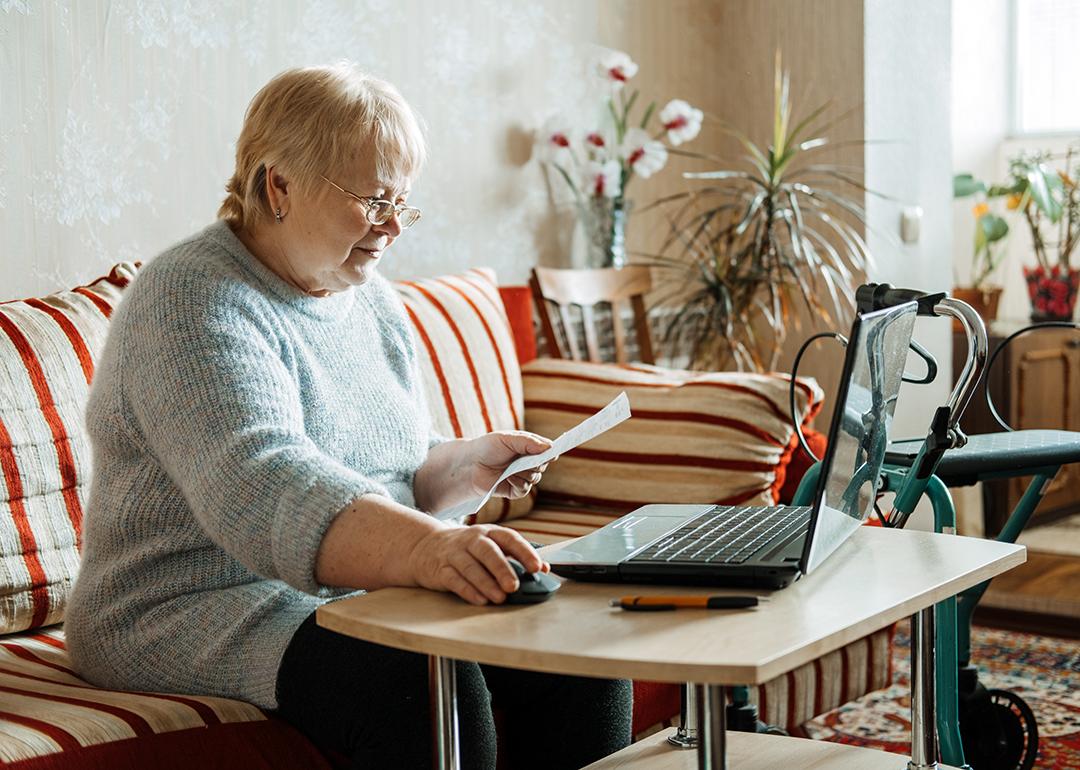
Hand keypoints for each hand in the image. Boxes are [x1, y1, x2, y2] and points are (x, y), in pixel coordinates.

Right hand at [407, 523, 548, 604]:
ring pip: (470, 567)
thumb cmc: (467, 549)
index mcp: (489, 533)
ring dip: (486, 583)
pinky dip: (467, 590)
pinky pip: (454, 579)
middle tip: (514, 586)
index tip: (537, 567)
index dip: (524, 552)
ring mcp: (454, 554)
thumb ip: (516, 556)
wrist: (424, 547)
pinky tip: (480, 600)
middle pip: (488, 551)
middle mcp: (471, 540)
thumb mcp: (491, 546)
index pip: (509, 538)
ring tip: (500, 598)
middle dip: (502, 569)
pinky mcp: (440, 569)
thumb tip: (545, 568)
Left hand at [466, 430, 552, 498]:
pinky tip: (507, 479)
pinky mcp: (514, 490)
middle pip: (543, 466)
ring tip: (509, 469)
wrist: (470, 464)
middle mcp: (527, 462)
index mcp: (528, 447)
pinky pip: (525, 490)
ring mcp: (521, 476)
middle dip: (534, 464)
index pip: (548, 450)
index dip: (550, 452)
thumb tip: (550, 447)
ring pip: (535, 478)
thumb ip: (528, 442)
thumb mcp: (508, 439)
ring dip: (524, 474)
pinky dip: (518, 484)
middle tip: (520, 460)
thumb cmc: (487, 447)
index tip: (552, 454)